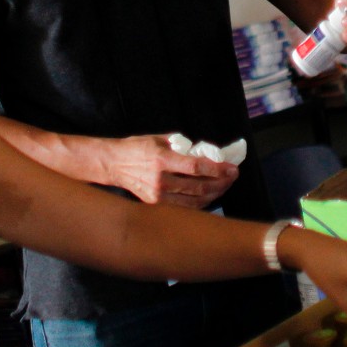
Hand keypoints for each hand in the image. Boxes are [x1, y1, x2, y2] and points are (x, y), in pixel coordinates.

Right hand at [104, 134, 238, 208]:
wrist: (113, 164)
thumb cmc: (137, 148)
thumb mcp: (159, 139)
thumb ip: (182, 145)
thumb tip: (204, 151)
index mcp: (162, 160)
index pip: (195, 167)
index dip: (217, 169)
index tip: (232, 167)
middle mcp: (161, 180)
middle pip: (199, 187)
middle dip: (221, 182)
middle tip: (232, 176)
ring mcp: (158, 196)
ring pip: (194, 201)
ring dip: (214, 194)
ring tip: (225, 185)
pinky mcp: (156, 205)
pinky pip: (184, 207)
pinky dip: (200, 203)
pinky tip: (209, 195)